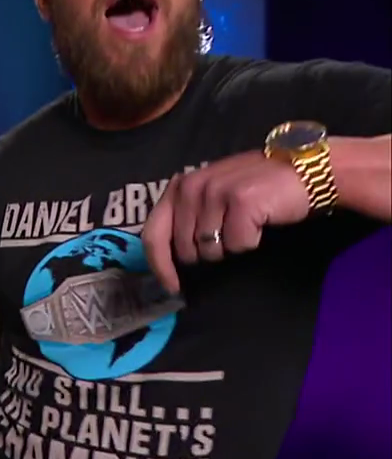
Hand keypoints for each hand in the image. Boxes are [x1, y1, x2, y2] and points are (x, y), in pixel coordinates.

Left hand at [143, 151, 309, 292]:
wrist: (305, 171)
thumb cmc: (258, 189)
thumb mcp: (214, 196)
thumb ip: (188, 217)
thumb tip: (170, 260)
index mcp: (179, 186)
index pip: (154, 234)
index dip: (159, 265)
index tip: (172, 286)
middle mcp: (191, 186)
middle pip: (184, 248)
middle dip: (205, 255)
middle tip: (230, 237)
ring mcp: (214, 191)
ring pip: (210, 249)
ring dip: (230, 247)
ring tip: (246, 224)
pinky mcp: (240, 200)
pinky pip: (237, 244)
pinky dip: (251, 241)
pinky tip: (261, 223)